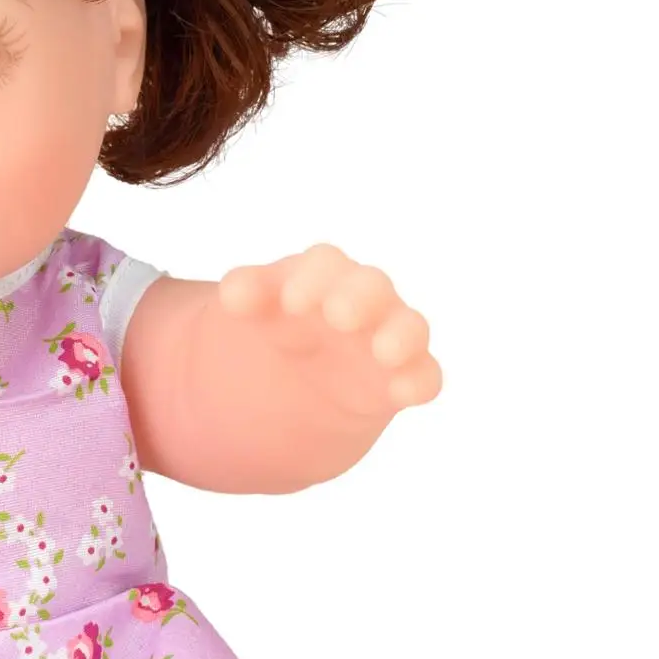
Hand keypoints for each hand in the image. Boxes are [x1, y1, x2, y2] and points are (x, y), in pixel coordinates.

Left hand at [215, 244, 442, 417]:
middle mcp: (361, 300)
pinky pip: (424, 376)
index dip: (310, 279)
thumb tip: (234, 292)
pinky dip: (419, 381)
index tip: (291, 302)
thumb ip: (243, 294)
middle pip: (371, 286)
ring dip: (401, 335)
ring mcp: (385, 339)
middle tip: (339, 314)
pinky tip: (404, 393)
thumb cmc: (277, 326)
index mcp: (320, 277)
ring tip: (385, 350)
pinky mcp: (401, 379)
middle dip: (358, 296)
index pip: (323, 265)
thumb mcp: (252, 310)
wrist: (294, 380)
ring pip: (408, 327)